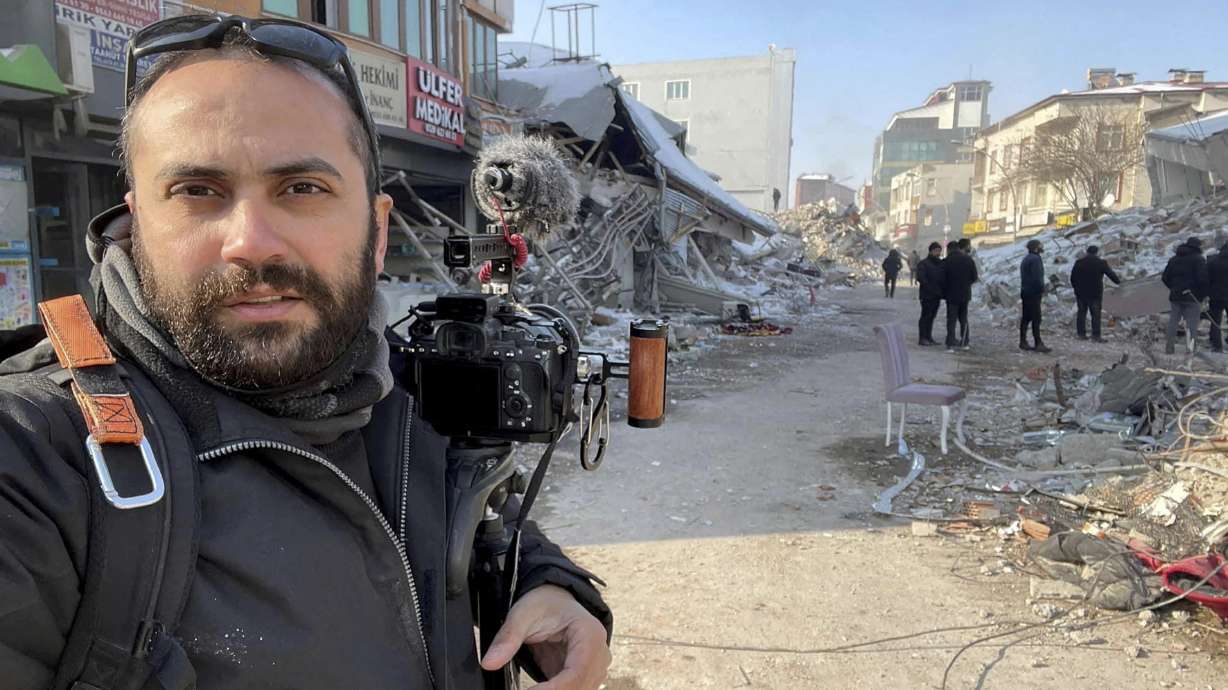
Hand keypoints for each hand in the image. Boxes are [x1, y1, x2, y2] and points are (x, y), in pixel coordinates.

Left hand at [480, 584, 609, 688]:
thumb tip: (489, 663)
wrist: (553, 599)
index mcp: (589, 634)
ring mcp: (593, 666)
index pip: (576, 672)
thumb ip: (507, 639)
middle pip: (581, 687)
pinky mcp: (582, 675)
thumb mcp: (522, 614)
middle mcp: (598, 653)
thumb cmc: (544, 603)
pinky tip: (534, 689)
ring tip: (529, 688)